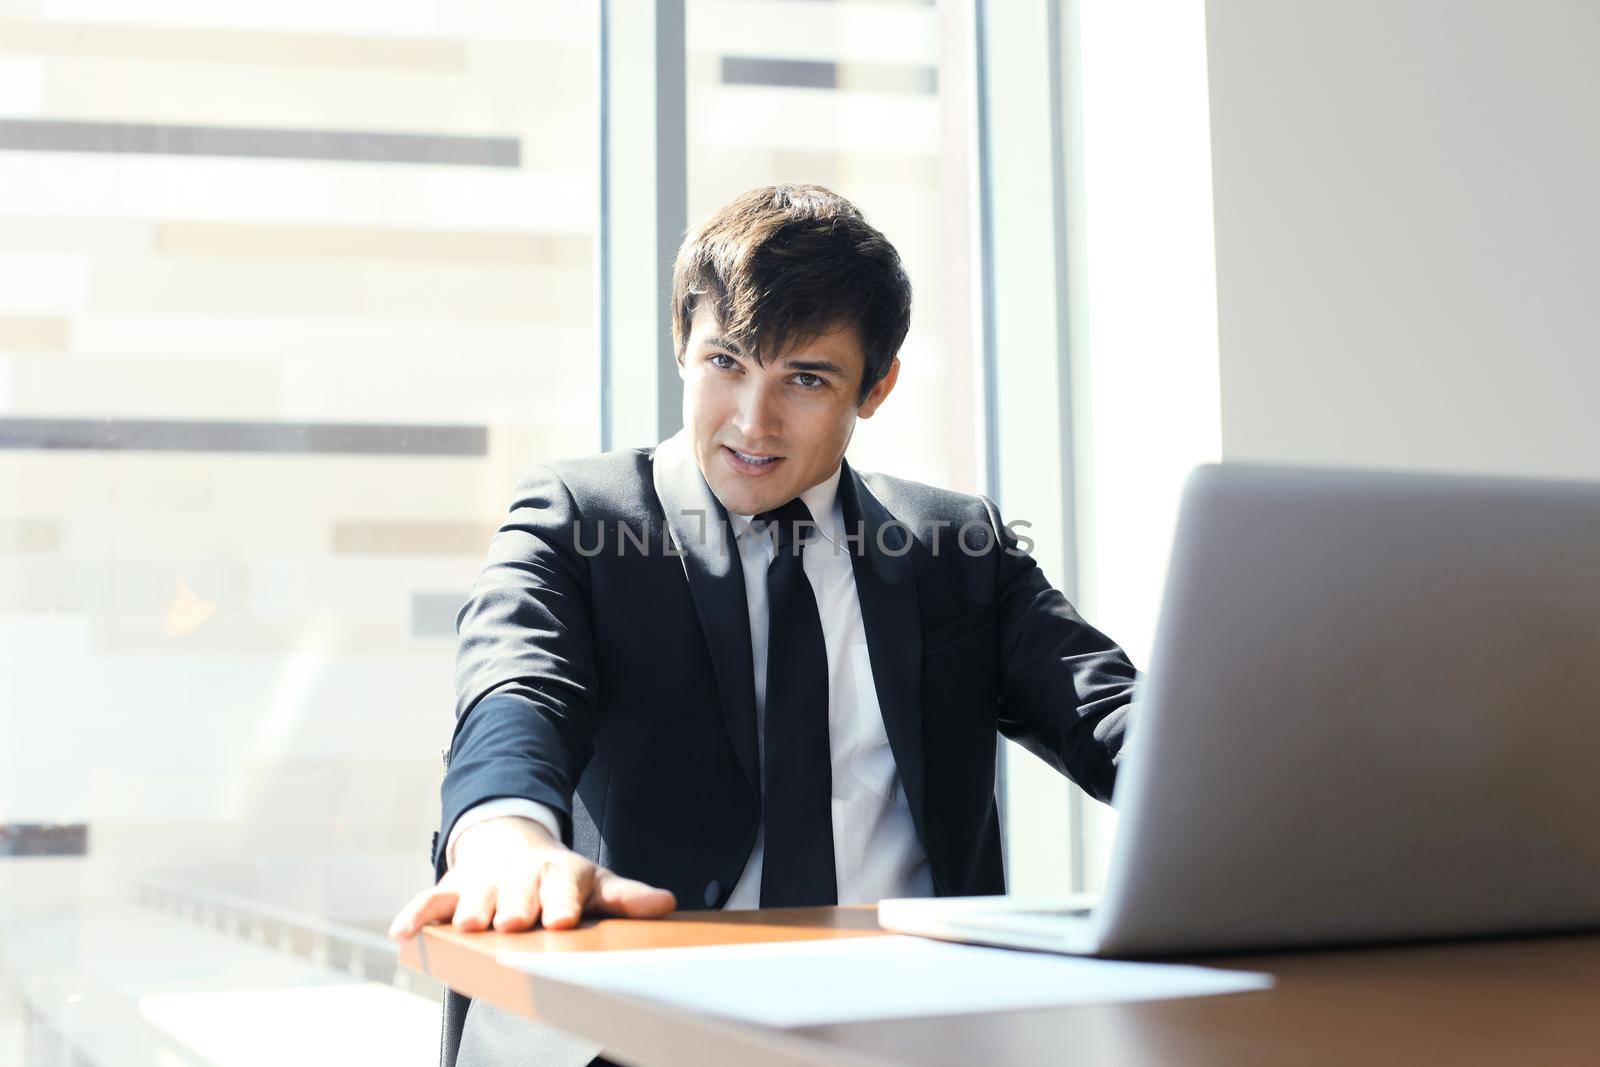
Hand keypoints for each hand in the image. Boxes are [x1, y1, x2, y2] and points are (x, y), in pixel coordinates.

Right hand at [387, 816, 675, 939]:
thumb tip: (667, 903)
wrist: (511, 844)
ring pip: (475, 896)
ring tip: (472, 924)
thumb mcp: (595, 884)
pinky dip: (415, 915)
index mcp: (559, 874)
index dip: (562, 903)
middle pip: (517, 893)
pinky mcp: (451, 891)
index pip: (563, 888)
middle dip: (516, 906)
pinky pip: (430, 902)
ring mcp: (483, 883)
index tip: (563, 919)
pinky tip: (403, 933)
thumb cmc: (559, 878)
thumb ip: (626, 898)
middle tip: (514, 922)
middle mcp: (519, 876)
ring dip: (473, 909)